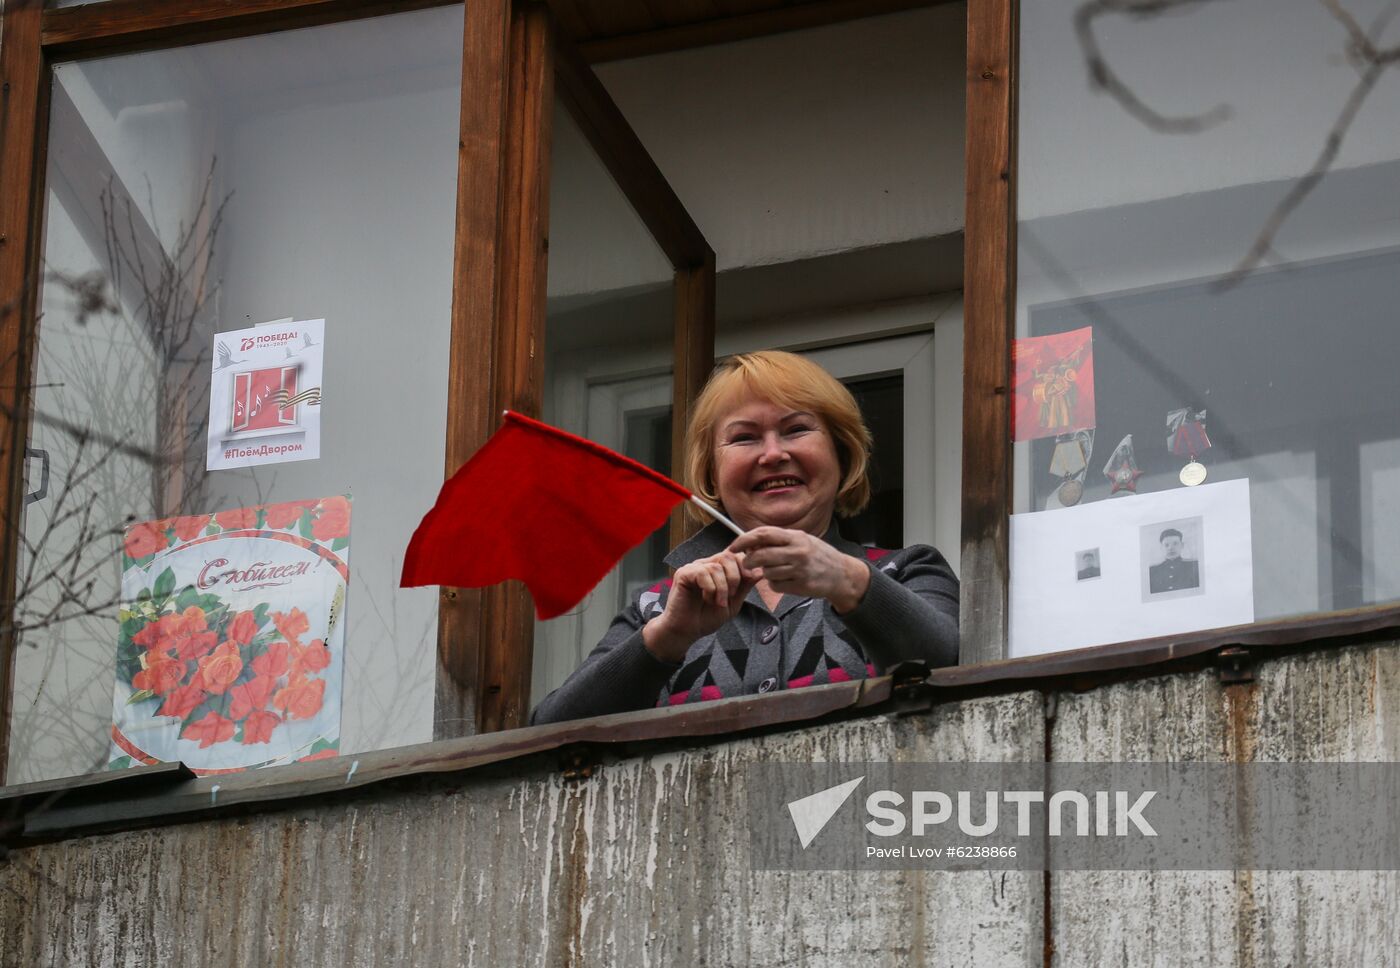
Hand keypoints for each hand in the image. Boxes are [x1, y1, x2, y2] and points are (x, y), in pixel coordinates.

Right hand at [643, 550, 758, 663]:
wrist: (687, 631)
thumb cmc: (706, 617)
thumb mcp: (733, 603)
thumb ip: (745, 586)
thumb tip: (760, 571)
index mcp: (717, 569)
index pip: (735, 555)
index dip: (745, 567)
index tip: (748, 581)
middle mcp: (705, 564)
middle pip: (728, 556)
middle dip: (735, 577)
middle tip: (731, 595)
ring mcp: (693, 568)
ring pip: (717, 566)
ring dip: (722, 588)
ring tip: (718, 602)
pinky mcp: (683, 574)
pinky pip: (703, 573)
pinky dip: (710, 588)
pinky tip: (707, 599)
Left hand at [727, 526, 870, 612]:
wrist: (842, 574)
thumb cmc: (818, 555)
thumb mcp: (802, 540)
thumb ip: (778, 540)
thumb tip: (750, 542)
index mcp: (796, 537)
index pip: (763, 534)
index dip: (744, 540)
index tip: (734, 546)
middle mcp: (798, 552)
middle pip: (761, 555)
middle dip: (749, 560)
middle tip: (748, 563)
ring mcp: (800, 570)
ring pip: (767, 572)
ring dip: (766, 573)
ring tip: (777, 570)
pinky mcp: (800, 585)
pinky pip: (776, 585)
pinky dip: (776, 584)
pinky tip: (786, 580)